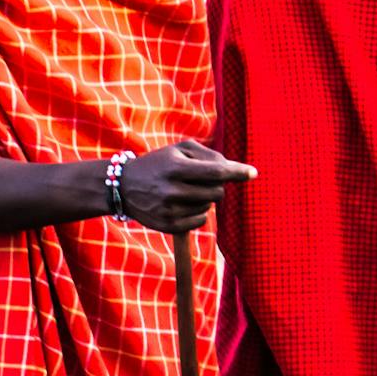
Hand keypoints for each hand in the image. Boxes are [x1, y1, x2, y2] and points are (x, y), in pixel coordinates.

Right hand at [119, 140, 256, 235]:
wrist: (123, 187)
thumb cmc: (159, 163)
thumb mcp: (179, 149)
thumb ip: (209, 155)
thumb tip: (234, 169)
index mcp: (176, 168)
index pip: (216, 172)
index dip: (237, 172)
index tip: (253, 173)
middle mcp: (172, 190)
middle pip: (217, 192)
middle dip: (217, 185)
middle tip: (203, 180)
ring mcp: (169, 210)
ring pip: (209, 206)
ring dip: (205, 198)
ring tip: (186, 190)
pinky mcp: (168, 226)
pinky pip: (200, 220)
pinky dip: (198, 212)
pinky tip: (183, 204)